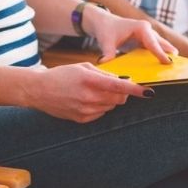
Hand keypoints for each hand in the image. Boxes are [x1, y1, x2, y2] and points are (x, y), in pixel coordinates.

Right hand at [23, 63, 150, 122]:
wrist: (39, 90)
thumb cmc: (61, 75)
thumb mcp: (83, 68)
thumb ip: (104, 74)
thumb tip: (122, 82)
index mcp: (89, 80)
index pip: (119, 87)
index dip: (136, 90)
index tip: (148, 92)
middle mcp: (88, 97)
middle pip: (118, 99)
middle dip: (122, 93)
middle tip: (116, 87)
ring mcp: (84, 110)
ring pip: (110, 107)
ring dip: (110, 100)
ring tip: (95, 92)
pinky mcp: (81, 119)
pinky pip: (100, 114)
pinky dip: (100, 107)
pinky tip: (88, 101)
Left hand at [82, 6, 178, 63]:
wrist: (103, 22)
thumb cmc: (105, 30)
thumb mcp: (106, 42)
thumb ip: (108, 53)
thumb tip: (104, 62)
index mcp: (140, 27)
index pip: (152, 43)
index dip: (160, 53)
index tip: (168, 62)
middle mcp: (147, 29)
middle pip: (161, 43)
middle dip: (169, 53)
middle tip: (179, 65)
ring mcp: (148, 33)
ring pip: (161, 44)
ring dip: (168, 53)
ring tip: (177, 65)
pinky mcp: (146, 39)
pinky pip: (156, 47)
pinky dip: (161, 54)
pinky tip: (166, 64)